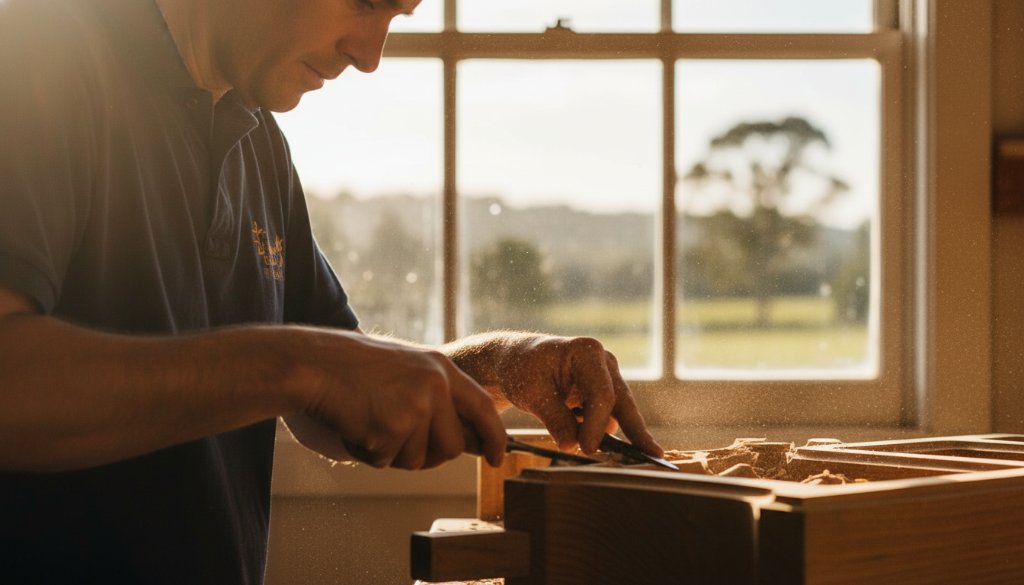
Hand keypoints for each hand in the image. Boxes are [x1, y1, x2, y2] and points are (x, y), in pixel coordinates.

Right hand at [293, 331, 505, 470]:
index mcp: (442, 369)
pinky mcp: (392, 429)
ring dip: (392, 453)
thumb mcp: (408, 370)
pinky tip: (355, 424)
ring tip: (370, 421)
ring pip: (418, 461)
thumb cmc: (354, 369)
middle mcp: (435, 386)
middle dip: (427, 454)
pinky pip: (386, 462)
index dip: (495, 437)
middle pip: (452, 447)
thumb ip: (438, 398)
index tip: (499, 457)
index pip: (483, 408)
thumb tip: (468, 440)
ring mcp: (415, 408)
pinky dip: (368, 452)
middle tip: (395, 437)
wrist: (315, 365)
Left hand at [456, 333, 663, 456]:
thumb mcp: (531, 393)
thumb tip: (572, 446)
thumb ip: (554, 418)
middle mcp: (603, 362)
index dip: (596, 425)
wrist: (517, 361)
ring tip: (630, 460)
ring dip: (620, 435)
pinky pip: (609, 416)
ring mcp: (606, 377)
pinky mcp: (602, 392)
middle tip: (654, 456)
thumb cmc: (522, 369)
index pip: (601, 394)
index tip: (588, 449)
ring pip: (619, 410)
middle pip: (622, 400)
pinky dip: (605, 433)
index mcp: (586, 352)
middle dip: (636, 430)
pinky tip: (600, 448)